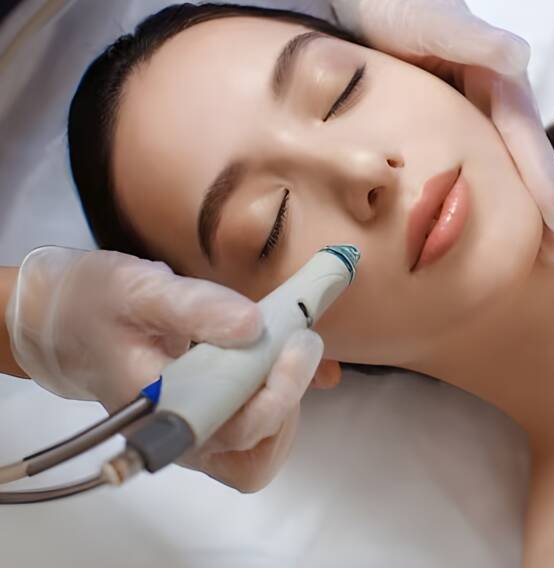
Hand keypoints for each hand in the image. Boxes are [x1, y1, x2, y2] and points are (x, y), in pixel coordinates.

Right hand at [6, 246, 318, 490]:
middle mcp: (179, 438)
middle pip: (254, 451)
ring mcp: (195, 437)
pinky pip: (257, 434)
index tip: (295, 340)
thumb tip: (254, 326)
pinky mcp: (208, 423)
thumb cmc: (95, 305)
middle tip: (300, 338)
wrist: (65, 322)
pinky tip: (286, 358)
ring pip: (261, 451)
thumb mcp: (140, 290)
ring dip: (289, 400)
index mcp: (158, 413)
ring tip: (287, 347)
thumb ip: (197, 307)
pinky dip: (283, 398)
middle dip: (289, 392)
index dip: (277, 393)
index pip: (233, 431)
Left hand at [320, 0, 553, 263]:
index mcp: (503, 82)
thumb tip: (519, 57)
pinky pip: (482, 166)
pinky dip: (494, 196)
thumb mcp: (431, 20)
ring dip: (527, 209)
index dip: (547, 186)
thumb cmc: (401, 8)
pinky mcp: (458, 124)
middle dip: (549, 210)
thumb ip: (471, 38)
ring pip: (508, 168)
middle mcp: (499, 101)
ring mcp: (480, 115)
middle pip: (528, 162)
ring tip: (542, 255)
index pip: (529, 141)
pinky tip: (492, 225)